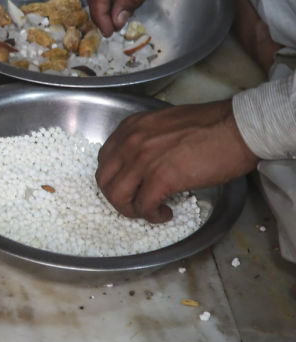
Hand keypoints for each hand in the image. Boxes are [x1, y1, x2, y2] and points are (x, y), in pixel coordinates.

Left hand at [95, 100, 257, 222]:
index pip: (105, 160)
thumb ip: (145, 141)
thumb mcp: (163, 125)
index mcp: (130, 128)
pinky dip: (151, 215)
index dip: (114, 179)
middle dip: (117, 198)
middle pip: (105, 180)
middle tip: (136, 204)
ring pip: (117, 196)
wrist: (236, 129)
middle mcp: (130, 142)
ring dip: (131, 210)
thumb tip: (143, 164)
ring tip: (150, 211)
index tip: (129, 187)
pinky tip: (165, 213)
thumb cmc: (209, 126)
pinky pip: (143, 206)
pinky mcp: (160, 178)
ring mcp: (142, 160)